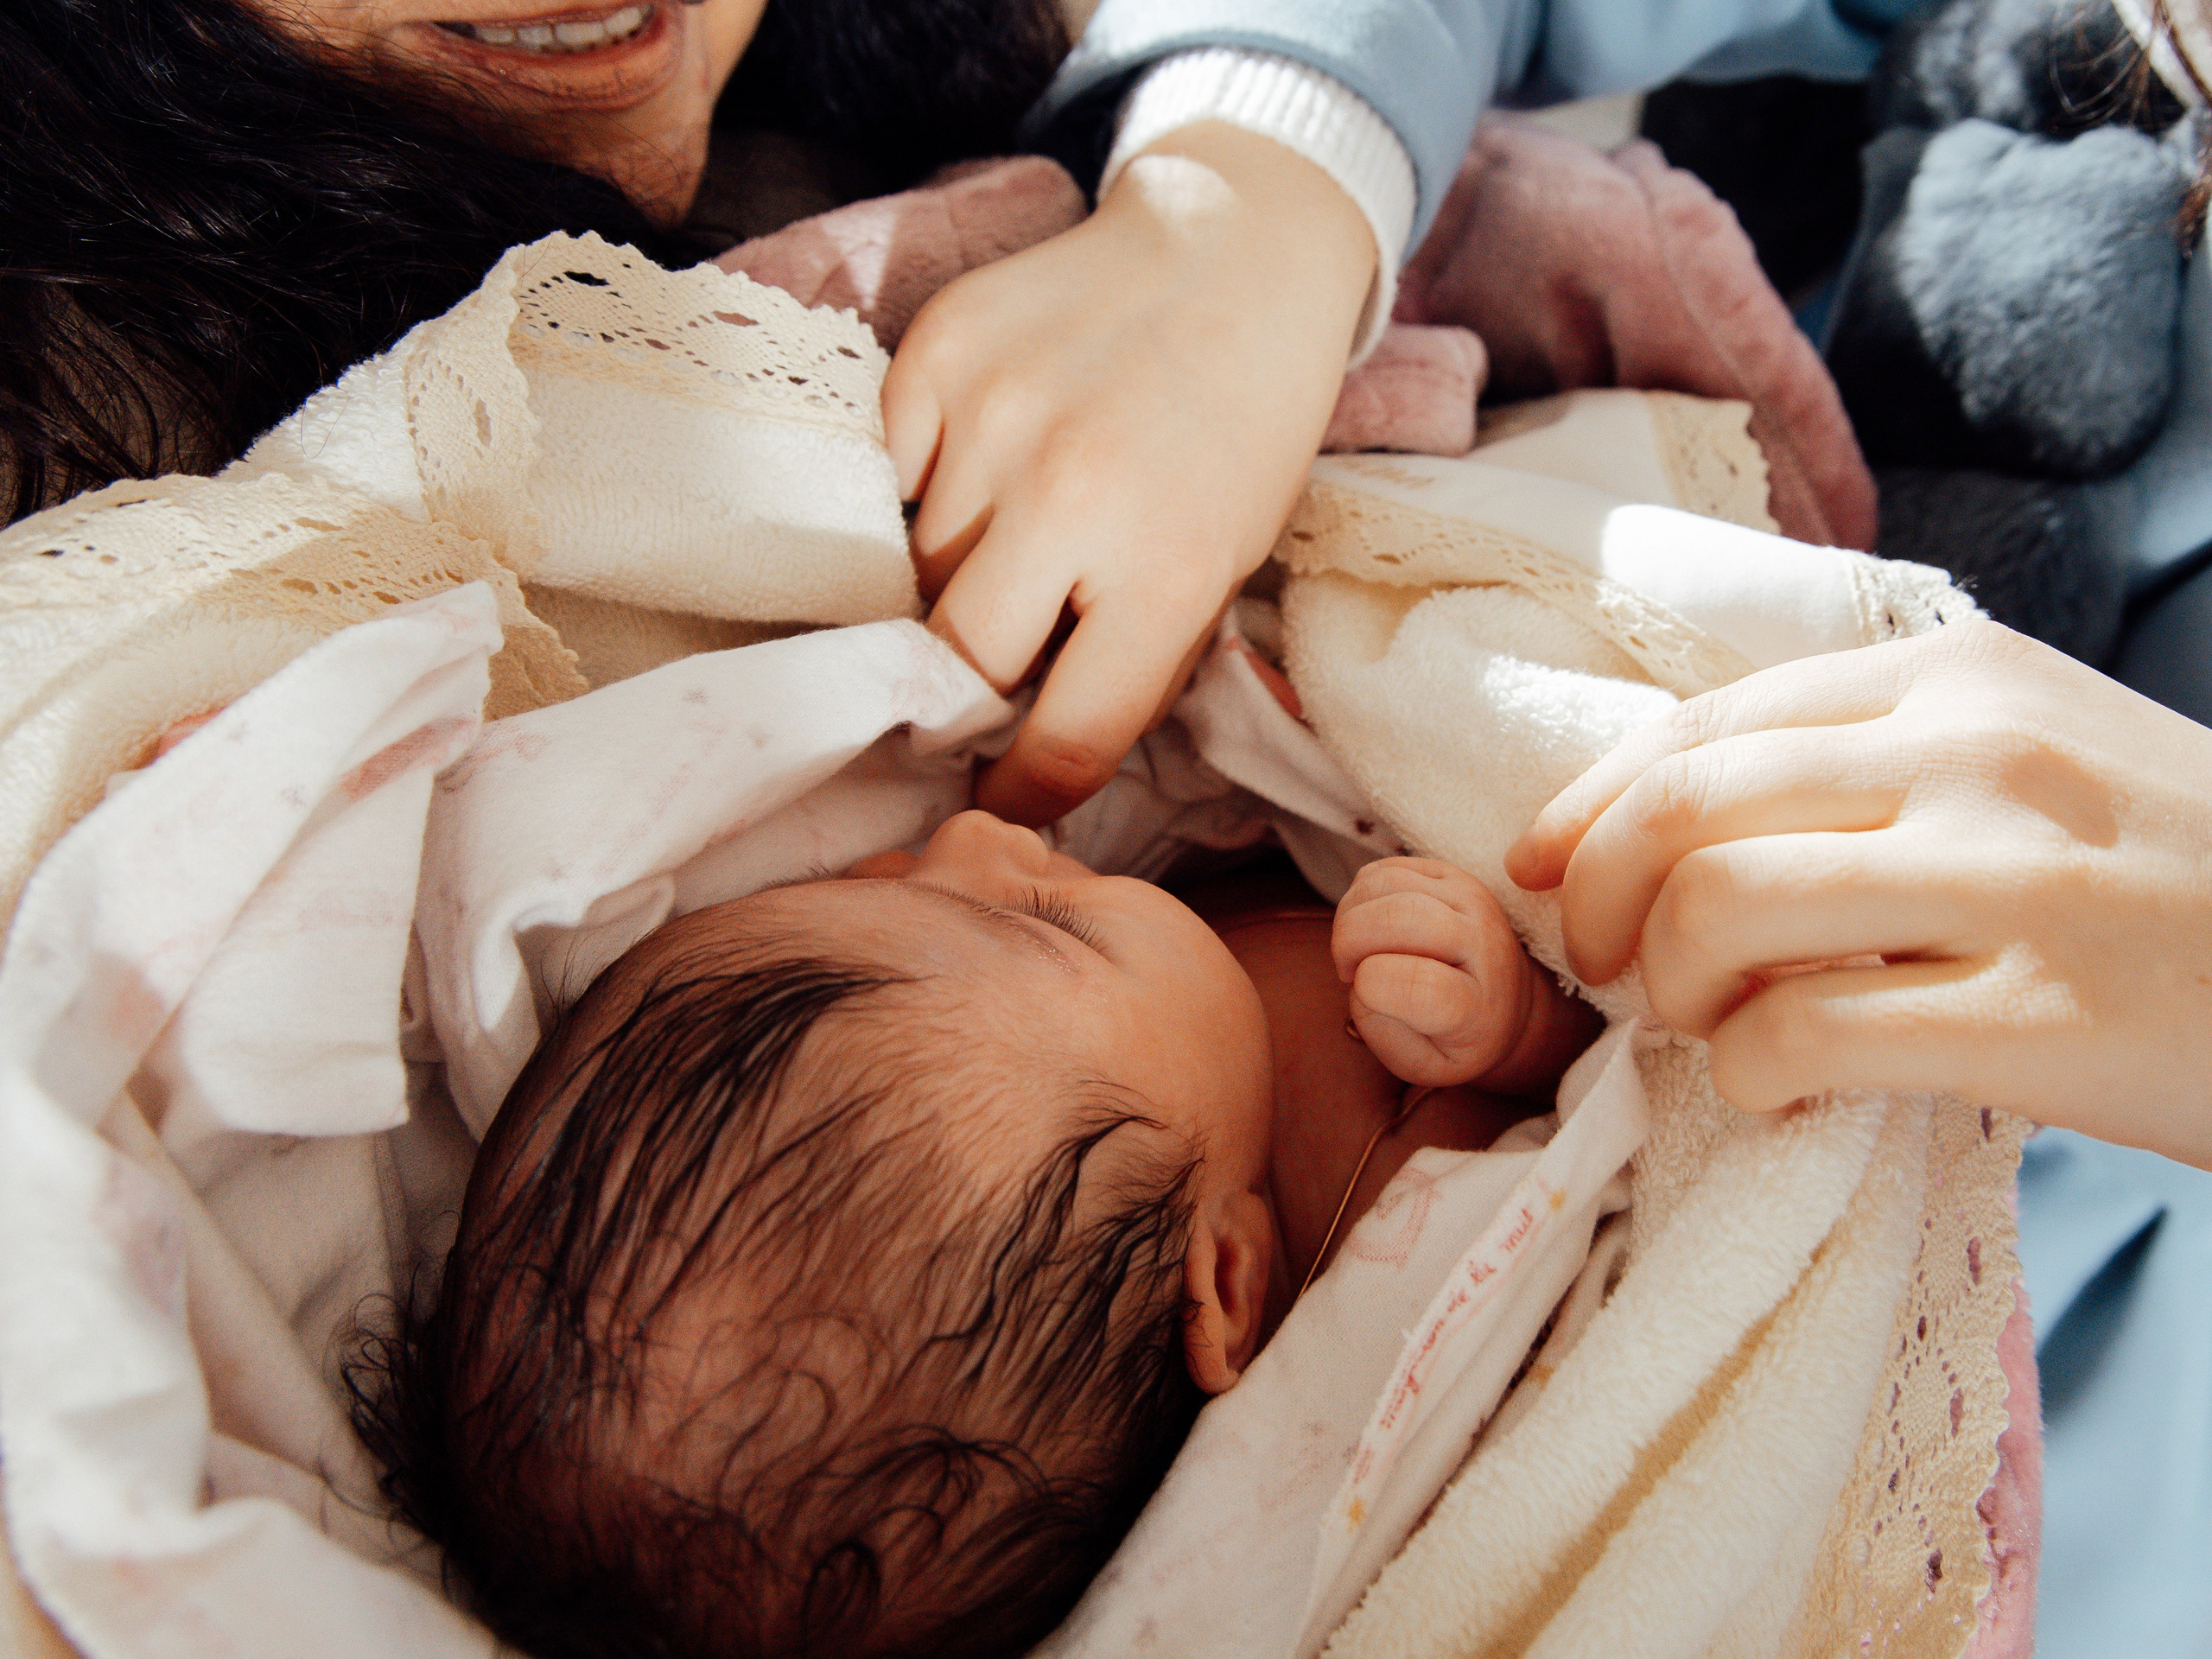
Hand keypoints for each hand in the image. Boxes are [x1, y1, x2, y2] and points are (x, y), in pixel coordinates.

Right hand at [882, 122, 1375, 824]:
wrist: (1232, 251)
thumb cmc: (1240, 428)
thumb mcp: (1227, 563)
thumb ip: (1137, 658)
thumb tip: (1032, 747)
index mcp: (1170, 568)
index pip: (1065, 735)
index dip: (1026, 789)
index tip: (1004, 793)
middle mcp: (1074, 496)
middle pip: (956, 660)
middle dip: (961, 694)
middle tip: (972, 692)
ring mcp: (992, 417)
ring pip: (914, 570)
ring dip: (946, 586)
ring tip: (997, 555)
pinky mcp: (934, 352)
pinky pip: (884, 476)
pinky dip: (913, 498)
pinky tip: (967, 481)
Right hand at [1333, 857, 1595, 1092]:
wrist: (1509, 1003)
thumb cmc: (1457, 1040)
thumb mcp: (1424, 1066)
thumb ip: (1384, 1033)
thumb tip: (1361, 977)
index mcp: (1479, 1006)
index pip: (1417, 985)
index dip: (1370, 989)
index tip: (1365, 996)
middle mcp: (1483, 942)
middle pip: (1396, 916)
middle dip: (1348, 944)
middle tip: (1349, 970)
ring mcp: (1470, 900)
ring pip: (1384, 884)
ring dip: (1348, 916)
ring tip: (1357, 948)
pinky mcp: (1451, 875)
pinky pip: (1384, 869)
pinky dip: (1359, 895)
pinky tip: (1368, 926)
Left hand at [1506, 619, 2211, 1167]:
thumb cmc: (2181, 874)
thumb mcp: (2039, 757)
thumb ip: (1879, 761)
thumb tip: (1672, 826)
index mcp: (1961, 678)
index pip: (1708, 721)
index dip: (1590, 800)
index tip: (1537, 864)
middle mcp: (1978, 755)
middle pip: (1686, 809)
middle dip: (1596, 898)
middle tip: (1602, 967)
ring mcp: (2015, 884)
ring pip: (1721, 911)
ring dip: (1667, 988)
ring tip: (1701, 1025)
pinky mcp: (2049, 1021)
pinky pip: (1806, 1038)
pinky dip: (1746, 1073)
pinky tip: (1771, 1087)